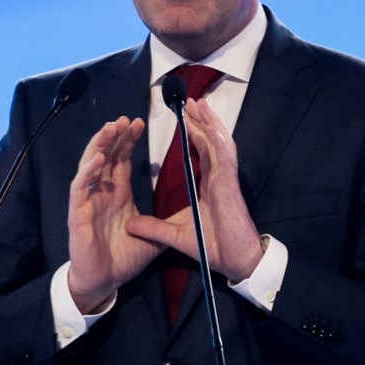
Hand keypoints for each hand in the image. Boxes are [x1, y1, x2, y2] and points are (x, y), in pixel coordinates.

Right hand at [67, 116, 160, 312]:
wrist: (104, 281)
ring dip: (100, 144)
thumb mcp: (153, 237)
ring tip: (111, 127)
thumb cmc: (123, 258)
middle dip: (115, 135)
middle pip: (107, 155)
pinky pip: (80, 187)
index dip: (128, 140)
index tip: (138, 122)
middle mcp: (102, 192)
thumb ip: (166, 222)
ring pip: (90, 164)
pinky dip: (88, 172)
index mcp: (118, 193)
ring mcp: (88, 200)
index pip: (122, 159)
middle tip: (127, 118)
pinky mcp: (77, 212)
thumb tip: (188, 215)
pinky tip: (98, 158)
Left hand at [126, 99, 264, 281]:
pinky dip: (220, 141)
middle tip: (190, 102)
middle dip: (201, 121)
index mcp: (209, 186)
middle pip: (210, 142)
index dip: (194, 135)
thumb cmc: (214, 249)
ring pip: (220, 143)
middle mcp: (219, 179)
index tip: (185, 120)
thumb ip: (153, 228)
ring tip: (200, 104)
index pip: (201, 153)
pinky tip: (213, 127)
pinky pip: (226, 159)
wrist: (235, 263)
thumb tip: (129, 223)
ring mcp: (226, 181)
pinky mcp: (230, 187)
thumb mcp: (175, 236)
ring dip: (210, 123)